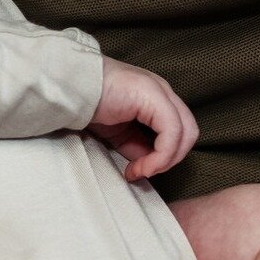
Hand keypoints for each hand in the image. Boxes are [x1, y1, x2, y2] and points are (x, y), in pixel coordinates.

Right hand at [89, 59, 198, 180]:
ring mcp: (161, 91)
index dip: (164, 157)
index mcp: (156, 98)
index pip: (179, 132)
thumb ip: (137, 146)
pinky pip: (172, 132)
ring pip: (185, 134)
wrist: (70, 87)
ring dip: (164, 161)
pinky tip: (138, 166)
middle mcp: (164, 92)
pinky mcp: (155, 96)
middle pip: (188, 133)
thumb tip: (148, 165)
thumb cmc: (89, 105)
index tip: (136, 171)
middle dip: (169, 160)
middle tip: (142, 172)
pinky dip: (160, 156)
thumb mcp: (118, 132)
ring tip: (138, 170)